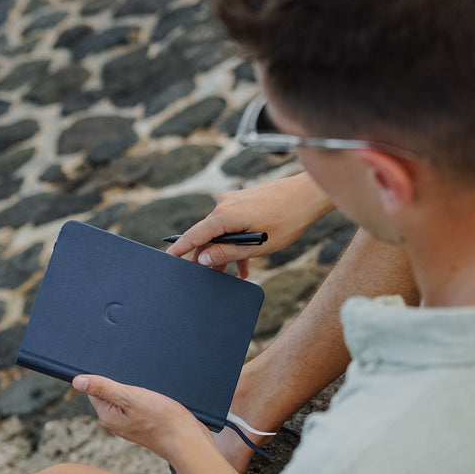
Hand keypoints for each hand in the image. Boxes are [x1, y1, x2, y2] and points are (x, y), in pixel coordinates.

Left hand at [72, 375, 209, 462]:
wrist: (188, 441)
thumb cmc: (162, 421)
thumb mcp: (130, 398)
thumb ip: (103, 388)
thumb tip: (77, 381)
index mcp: (107, 415)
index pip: (95, 389)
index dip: (105, 377)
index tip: (121, 373)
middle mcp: (116, 421)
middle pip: (110, 392)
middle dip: (122, 382)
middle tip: (139, 383)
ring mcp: (130, 423)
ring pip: (126, 397)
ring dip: (136, 389)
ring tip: (149, 391)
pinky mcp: (145, 423)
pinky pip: (138, 404)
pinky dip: (145, 397)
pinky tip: (156, 398)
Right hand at [166, 172, 333, 277]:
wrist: (307, 195)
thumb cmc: (287, 220)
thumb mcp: (257, 246)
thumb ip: (227, 253)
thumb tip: (202, 258)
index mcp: (225, 215)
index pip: (195, 235)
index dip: (180, 249)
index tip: (167, 259)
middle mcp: (224, 204)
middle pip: (206, 235)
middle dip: (208, 257)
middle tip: (208, 278)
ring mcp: (233, 201)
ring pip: (219, 231)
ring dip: (224, 252)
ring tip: (232, 275)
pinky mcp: (242, 201)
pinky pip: (230, 224)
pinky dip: (234, 242)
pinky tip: (244, 263)